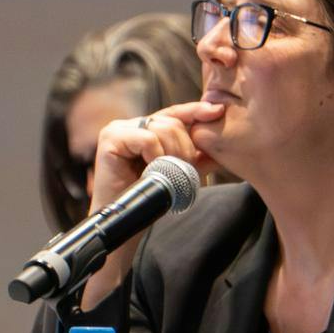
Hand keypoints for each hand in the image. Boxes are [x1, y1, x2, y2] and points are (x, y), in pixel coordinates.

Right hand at [87, 101, 223, 213]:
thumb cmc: (150, 197)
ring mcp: (118, 129)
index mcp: (145, 128)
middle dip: (185, 147)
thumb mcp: (180, 172)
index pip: (174, 113)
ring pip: (161, 128)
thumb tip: (223, 146)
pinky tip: (152, 171)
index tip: (218, 112)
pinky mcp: (110, 138)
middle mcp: (130, 124)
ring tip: (168, 173)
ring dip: (173, 153)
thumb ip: (197, 157)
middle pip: (170, 121)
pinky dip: (156, 156)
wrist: (127, 221)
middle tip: (184, 169)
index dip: (195, 111)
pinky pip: (147, 138)